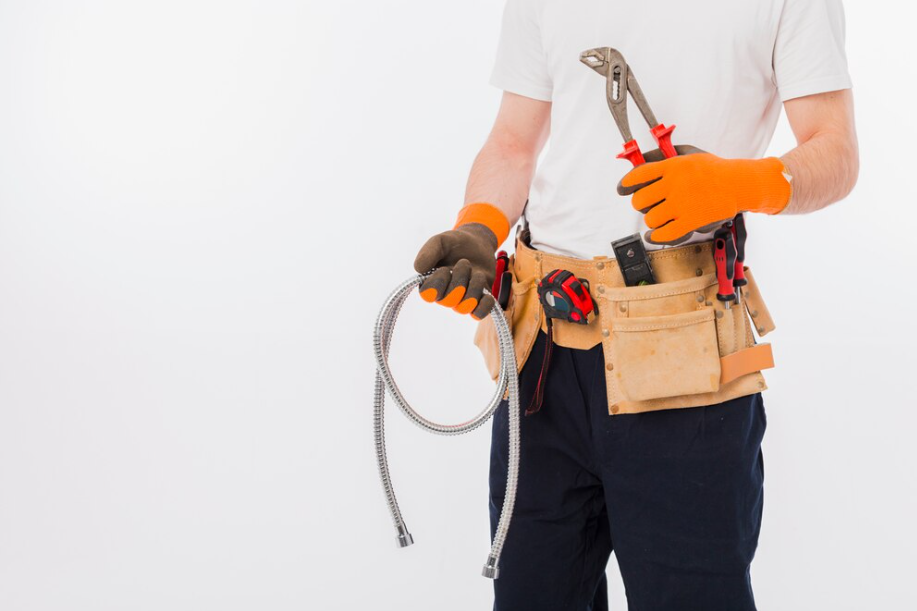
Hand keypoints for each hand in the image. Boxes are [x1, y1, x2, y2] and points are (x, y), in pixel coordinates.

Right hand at [413, 204, 509, 319]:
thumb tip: (418, 269)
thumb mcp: (440, 241)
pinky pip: (479, 313)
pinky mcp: (478, 300)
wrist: (477, 242)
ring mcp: (462, 299)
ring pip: (464, 308)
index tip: (444, 269)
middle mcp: (444, 294)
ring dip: (474, 288)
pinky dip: (484, 305)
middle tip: (464, 262)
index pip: (428, 294)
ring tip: (477, 273)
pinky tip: (486, 293)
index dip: (437, 284)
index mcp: (430, 282)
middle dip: (459, 280)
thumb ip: (428, 252)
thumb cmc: (454, 243)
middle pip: (449, 301)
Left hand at [617, 150, 791, 244]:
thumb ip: (663, 158)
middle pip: (639, 201)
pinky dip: (656, 237)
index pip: (638, 175)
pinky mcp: (692, 221)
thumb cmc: (713, 170)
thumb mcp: (688, 155)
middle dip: (641, 204)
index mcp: (672, 166)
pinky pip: (664, 234)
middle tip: (648, 205)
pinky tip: (654, 235)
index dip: (626, 184)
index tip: (622, 190)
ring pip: (650, 219)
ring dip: (653, 220)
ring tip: (661, 217)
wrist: (739, 183)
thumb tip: (638, 165)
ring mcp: (683, 203)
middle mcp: (675, 184)